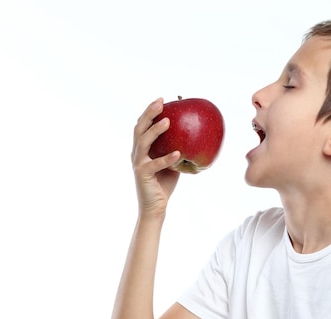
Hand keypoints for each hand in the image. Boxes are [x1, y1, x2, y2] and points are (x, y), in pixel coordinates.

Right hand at [131, 98, 181, 216]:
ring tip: (168, 121)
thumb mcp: (172, 162)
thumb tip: (193, 135)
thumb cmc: (164, 183)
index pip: (143, 125)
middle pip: (139, 128)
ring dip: (155, 131)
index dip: (150, 111)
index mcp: (142, 148)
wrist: (155, 207)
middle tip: (161, 102)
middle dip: (149, 113)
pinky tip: (178, 153)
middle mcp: (137, 153)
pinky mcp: (143, 175)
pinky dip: (167, 158)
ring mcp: (138, 163)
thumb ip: (176, 148)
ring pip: (144, 143)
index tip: (162, 99)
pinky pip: (155, 164)